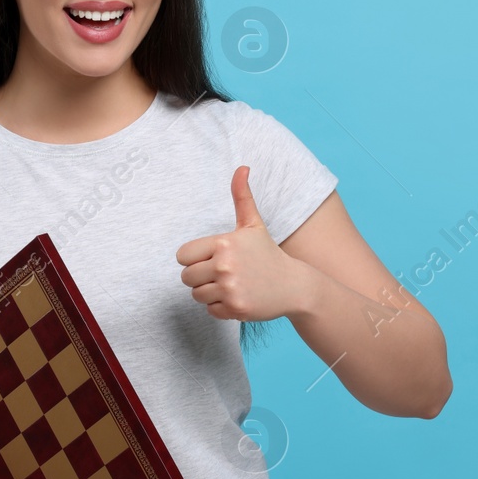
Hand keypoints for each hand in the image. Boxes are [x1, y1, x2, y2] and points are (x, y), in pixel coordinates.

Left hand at [176, 165, 301, 322]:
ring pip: (197, 295)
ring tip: (231, 285)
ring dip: (211, 293)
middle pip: (186, 278)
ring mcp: (230, 288)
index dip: (195, 259)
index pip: (183, 256)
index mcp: (223, 243)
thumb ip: (242, 196)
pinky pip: (210, 311)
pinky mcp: (235, 308)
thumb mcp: (253, 224)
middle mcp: (224, 265)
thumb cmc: (268, 253)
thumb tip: (242, 167)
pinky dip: (221, 308)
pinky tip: (239, 297)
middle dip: (201, 278)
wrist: (294, 285)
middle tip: (223, 274)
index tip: (212, 258)